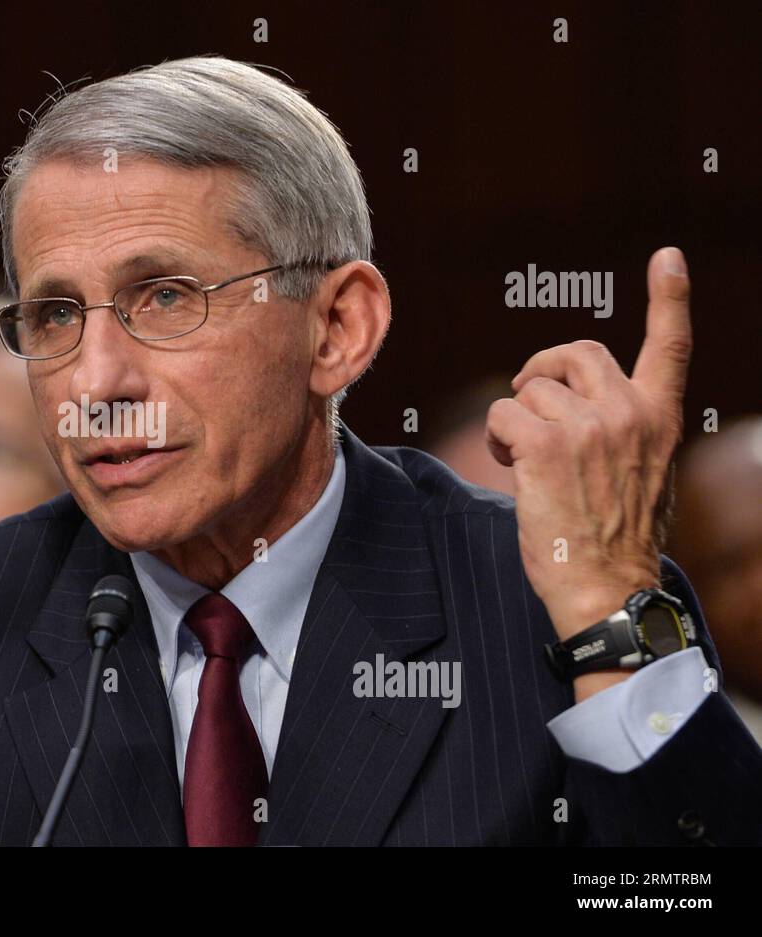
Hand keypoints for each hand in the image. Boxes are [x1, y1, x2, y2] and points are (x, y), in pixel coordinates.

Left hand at [485, 247, 691, 700]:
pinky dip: (500, 438)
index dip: (669, 296)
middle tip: (527, 400)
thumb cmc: (617, 540)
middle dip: (543, 370)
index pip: (671, 346)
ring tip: (526, 458)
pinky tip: (514, 468)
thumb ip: (625, 431)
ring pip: (531, 389)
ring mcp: (589, 427)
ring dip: (518, 417)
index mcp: (660, 418)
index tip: (666, 257)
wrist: (607, 589)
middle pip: (576, 352)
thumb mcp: (644, 475)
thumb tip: (583, 413)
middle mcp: (630, 413)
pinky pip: (503, 414)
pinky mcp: (546, 445)